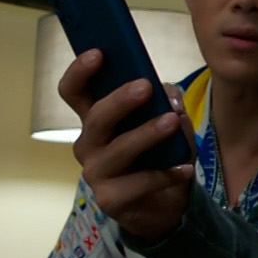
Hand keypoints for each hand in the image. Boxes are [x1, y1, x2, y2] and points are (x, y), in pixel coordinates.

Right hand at [59, 50, 195, 238]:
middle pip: (95, 118)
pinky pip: (138, 184)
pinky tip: (185, 170)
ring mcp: (96, 174)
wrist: (166, 204)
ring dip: (146, 134)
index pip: (73, 92)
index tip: (98, 53)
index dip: (79, 72)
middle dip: (119, 100)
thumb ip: (167, 100)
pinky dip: (165, 175)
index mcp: (95, 119)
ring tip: (171, 123)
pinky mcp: (110, 200)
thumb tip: (169, 99)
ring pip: (118, 150)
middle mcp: (89, 144)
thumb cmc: (160, 154)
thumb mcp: (167, 120)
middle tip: (145, 87)